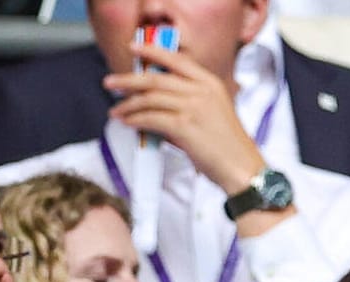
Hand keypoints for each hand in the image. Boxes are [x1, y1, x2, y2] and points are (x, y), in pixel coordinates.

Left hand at [103, 43, 265, 195]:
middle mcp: (202, 90)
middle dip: (129, 80)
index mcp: (209, 82)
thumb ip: (187, 99)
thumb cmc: (224, 143)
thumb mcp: (211, 110)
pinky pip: (151, 118)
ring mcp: (194, 107)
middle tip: (109, 83)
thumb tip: (153, 100)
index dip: (153, 52)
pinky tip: (128, 122)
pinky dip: (136, 120)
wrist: (240, 165)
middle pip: (156, 79)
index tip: (134, 48)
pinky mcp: (185, 126)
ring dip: (128, 105)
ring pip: (150, 99)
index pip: (177, 60)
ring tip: (116, 111)